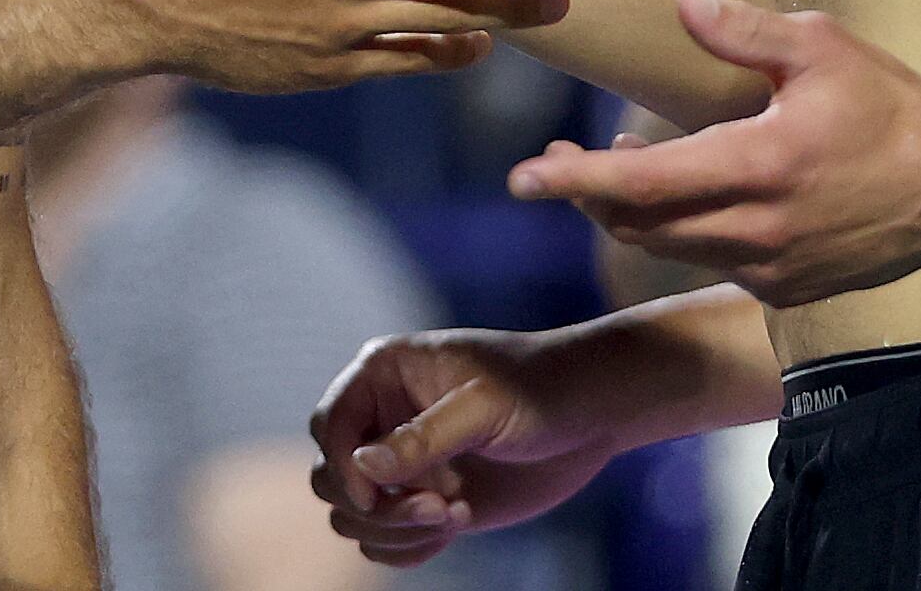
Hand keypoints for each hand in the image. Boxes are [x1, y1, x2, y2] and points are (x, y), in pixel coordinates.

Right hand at [309, 327, 632, 565]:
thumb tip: (362, 468)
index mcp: (384, 372)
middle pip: (330, 476)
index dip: (343, 465)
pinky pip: (383, 542)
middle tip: (438, 507)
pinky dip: (409, 547)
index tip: (379, 496)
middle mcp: (383, 416)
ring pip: (353, 516)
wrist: (590, 417)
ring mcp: (402, 463)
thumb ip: (422, 437)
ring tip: (454, 514)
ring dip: (396, 529)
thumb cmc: (539, 390)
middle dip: (375, 506)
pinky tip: (459, 522)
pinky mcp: (424, 501)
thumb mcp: (483, 407)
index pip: (329, 425)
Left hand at [506, 0, 920, 306]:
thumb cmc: (889, 101)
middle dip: (589, 193)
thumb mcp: (818, 46)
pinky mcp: (789, 288)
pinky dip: (685, 231)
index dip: (576, 179)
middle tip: (555, 161)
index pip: (643, 183)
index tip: (521, 177)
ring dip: (632, 212)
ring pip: (672, 247)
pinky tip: (687, 194)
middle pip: (642, 224)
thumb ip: (741, 28)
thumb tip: (679, 2)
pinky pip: (713, 261)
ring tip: (613, 168)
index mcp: (761, 164)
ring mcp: (775, 267)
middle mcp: (761, 228)